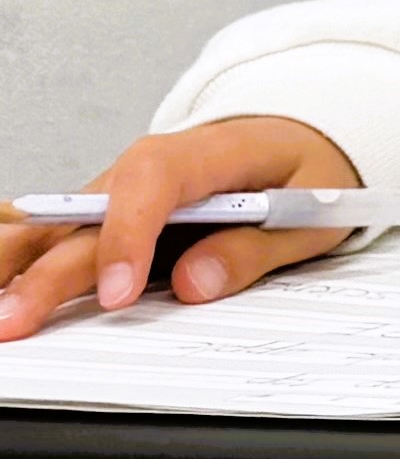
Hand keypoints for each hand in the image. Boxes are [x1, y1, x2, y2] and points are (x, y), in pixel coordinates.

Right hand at [0, 115, 367, 338]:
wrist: (298, 135)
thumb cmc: (305, 166)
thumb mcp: (311, 207)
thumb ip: (255, 246)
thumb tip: (195, 282)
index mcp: (206, 151)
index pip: (152, 183)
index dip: (127, 237)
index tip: (117, 293)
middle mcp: (147, 169)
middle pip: (87, 217)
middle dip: (47, 272)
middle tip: (16, 322)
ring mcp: (120, 193)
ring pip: (56, 226)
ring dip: (18, 267)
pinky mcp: (108, 217)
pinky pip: (60, 237)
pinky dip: (25, 263)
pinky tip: (4, 290)